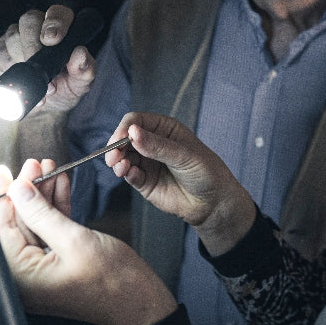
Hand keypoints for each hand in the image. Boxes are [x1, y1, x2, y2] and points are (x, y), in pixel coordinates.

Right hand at [0, 6, 96, 114]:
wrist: (44, 106)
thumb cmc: (66, 87)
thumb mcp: (81, 84)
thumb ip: (86, 69)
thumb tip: (81, 53)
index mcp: (63, 28)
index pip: (57, 13)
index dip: (54, 22)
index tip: (53, 39)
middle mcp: (38, 27)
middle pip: (29, 20)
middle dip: (33, 44)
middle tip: (40, 67)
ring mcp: (17, 37)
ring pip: (13, 37)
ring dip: (23, 60)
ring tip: (36, 81)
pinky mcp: (1, 50)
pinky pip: (0, 53)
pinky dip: (10, 69)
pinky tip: (22, 81)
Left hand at [0, 159, 176, 324]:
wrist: (141, 302)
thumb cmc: (114, 283)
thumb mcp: (74, 240)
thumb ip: (42, 214)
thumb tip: (18, 190)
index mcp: (23, 277)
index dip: (2, 196)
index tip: (4, 172)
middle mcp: (27, 276)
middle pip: (16, 225)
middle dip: (25, 191)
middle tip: (33, 166)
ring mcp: (42, 270)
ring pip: (34, 224)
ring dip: (41, 195)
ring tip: (48, 169)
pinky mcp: (57, 263)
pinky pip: (49, 231)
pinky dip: (54, 208)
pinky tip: (58, 185)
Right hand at [103, 112, 257, 256]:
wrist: (213, 203)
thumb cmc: (205, 172)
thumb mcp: (184, 155)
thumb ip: (157, 146)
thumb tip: (133, 132)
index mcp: (164, 128)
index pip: (136, 121)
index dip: (125, 128)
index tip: (119, 139)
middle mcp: (152, 143)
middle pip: (125, 138)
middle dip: (116, 146)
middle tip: (113, 156)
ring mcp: (147, 162)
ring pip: (123, 157)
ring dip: (118, 161)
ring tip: (120, 167)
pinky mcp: (144, 181)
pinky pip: (129, 174)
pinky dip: (125, 173)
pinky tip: (130, 174)